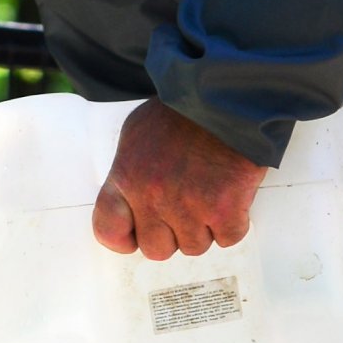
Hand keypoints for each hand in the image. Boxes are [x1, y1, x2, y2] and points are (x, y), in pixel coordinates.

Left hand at [92, 98, 265, 260]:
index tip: (138, 234)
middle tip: (185, 208)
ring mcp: (189, 206)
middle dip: (171, 233)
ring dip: (204, 227)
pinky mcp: (225, 209)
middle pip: (156, 249)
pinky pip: (228, 238)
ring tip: (210, 193)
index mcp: (126, 177)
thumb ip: (130, 171)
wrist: (227, 93)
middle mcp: (153, 197)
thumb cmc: (183, 109)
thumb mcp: (138, 133)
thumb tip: (131, 202)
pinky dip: (233, 223)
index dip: (125, 238)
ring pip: (194, 246)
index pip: (108, 230)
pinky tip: (232, 196)